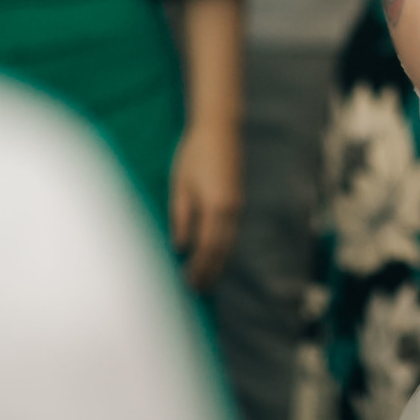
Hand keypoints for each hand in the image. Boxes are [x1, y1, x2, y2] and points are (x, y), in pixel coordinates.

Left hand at [170, 124, 241, 291]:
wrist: (220, 128)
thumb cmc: (194, 153)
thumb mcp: (181, 185)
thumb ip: (182, 217)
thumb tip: (181, 246)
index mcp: (216, 207)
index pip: (207, 247)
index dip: (199, 268)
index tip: (188, 284)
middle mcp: (232, 210)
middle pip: (223, 249)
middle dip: (210, 271)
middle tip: (198, 291)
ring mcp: (238, 204)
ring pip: (230, 242)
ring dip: (219, 262)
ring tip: (207, 279)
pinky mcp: (238, 199)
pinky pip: (232, 231)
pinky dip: (224, 247)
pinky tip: (216, 254)